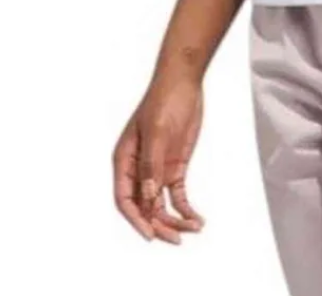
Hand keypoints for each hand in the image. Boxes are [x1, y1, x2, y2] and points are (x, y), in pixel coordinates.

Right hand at [113, 73, 204, 243]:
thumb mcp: (157, 132)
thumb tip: (149, 196)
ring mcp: (157, 169)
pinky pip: (178, 194)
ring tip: (193, 229)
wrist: (184, 82)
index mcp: (124, 160)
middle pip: (145, 206)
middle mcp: (138, 169)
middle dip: (159, 225)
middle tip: (177, 239)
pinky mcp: (174, 166)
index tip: (151, 234)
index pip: (125, 199)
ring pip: (161, 204)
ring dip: (175, 219)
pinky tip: (197, 219)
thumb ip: (151, 165)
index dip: (136, 219)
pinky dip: (186, 208)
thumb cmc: (164, 100)